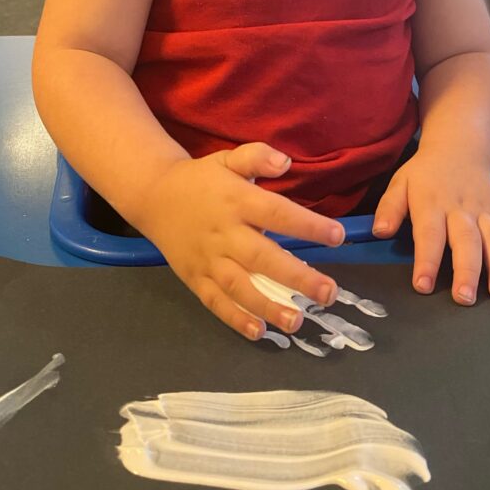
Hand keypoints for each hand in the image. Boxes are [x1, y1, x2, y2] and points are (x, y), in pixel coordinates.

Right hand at [136, 143, 343, 339]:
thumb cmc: (201, 180)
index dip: (307, 225)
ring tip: (297, 320)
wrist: (153, 196)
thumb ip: (257, 157)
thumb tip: (286, 162)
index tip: (337, 236)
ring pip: (239, 286)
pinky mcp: (195, 278)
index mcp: (237, 201)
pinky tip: (259, 332)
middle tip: (329, 292)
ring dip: (268, 305)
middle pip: (262, 257)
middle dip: (297, 277)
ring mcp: (208, 259)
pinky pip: (215, 301)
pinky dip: (235, 318)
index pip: (276, 213)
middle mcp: (224, 233)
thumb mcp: (228, 159)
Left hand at [372, 147, 489, 304]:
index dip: (427, 261)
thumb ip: (389, 208)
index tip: (423, 285)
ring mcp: (485, 212)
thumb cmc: (425, 174)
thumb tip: (380, 231)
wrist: (458, 149)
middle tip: (465, 298)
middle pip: (466, 241)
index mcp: (432, 205)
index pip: (429, 235)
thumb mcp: (400, 183)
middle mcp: (461, 210)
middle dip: (466, 271)